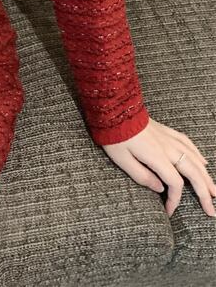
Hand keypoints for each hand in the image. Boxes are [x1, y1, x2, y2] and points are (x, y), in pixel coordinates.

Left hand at [101, 116, 215, 217]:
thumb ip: (142, 176)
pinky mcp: (166, 131)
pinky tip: (204, 162)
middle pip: (194, 173)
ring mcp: (169, 138)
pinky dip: (198, 155)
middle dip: (204, 193)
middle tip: (211, 211)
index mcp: (158, 157)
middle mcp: (169, 148)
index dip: (175, 199)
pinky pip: (188, 143)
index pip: (175, 183)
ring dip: (206, 176)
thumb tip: (161, 189)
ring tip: (214, 191)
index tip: (169, 211)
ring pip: (195, 159)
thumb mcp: (122, 160)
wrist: (114, 110)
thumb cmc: (114, 136)